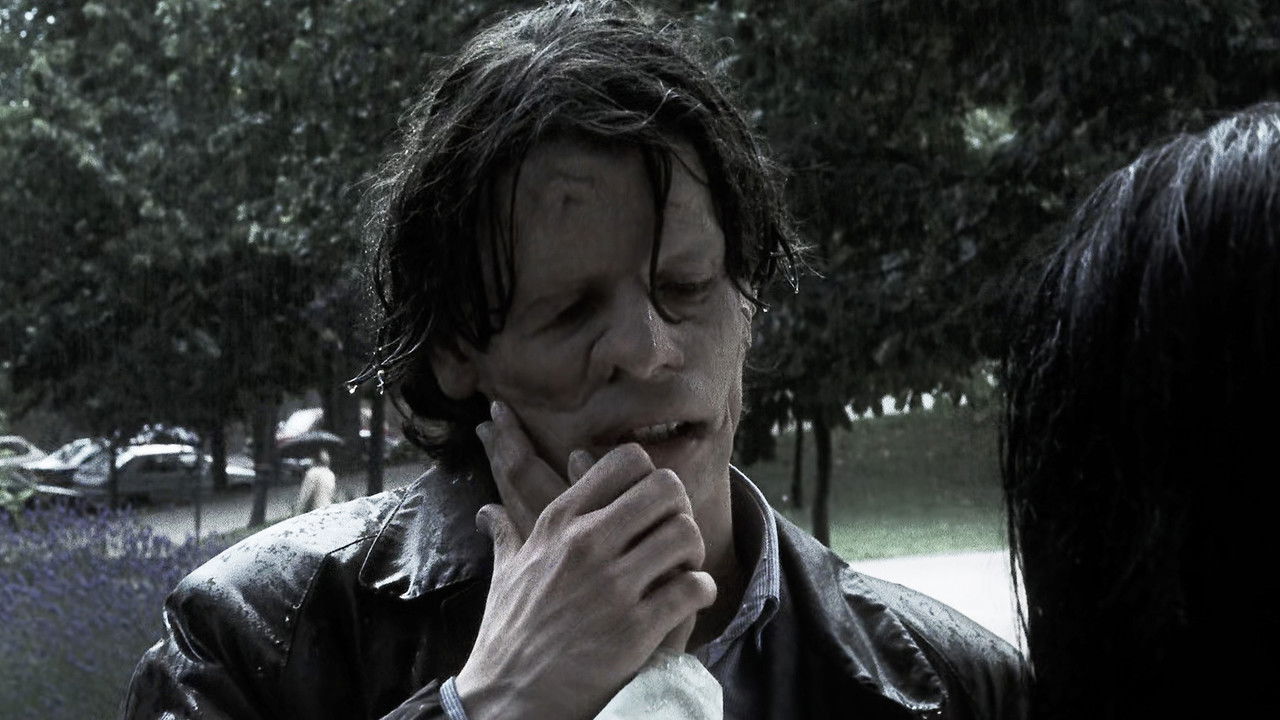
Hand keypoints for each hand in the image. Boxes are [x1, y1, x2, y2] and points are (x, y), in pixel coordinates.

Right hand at [455, 402, 716, 719]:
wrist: (506, 698)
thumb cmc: (508, 634)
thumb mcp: (505, 574)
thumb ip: (505, 535)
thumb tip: (488, 511)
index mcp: (559, 523)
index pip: (625, 461)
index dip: (649, 477)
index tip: (648, 506)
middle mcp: (586, 544)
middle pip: (666, 489)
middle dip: (679, 510)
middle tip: (672, 537)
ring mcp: (612, 586)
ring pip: (686, 534)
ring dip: (694, 552)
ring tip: (683, 569)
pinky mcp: (635, 628)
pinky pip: (694, 587)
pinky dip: (701, 591)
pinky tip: (689, 600)